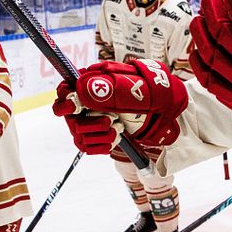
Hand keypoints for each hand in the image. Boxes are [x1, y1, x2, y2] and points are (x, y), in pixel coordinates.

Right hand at [50, 60, 186, 147]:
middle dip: (90, 123)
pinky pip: (88, 147)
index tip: (74, 105)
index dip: (65, 100)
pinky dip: (102, 145)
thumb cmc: (150, 92)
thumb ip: (106, 88)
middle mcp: (86, 104)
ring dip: (99, 135)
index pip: (64, 93)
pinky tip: (116, 138)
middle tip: (111, 120)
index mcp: (90, 84)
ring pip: (79, 135)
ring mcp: (91, 121)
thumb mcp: (133, 86)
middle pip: (70, 119)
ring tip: (119, 128)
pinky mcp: (98, 137)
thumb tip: (80, 90)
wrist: (166, 110)